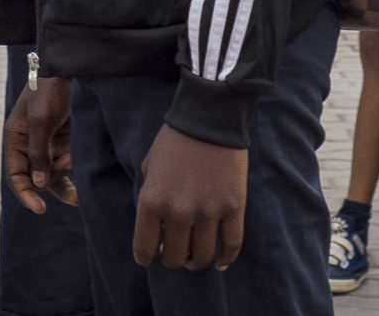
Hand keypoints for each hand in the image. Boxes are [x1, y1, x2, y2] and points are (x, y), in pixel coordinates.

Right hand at [5, 76, 77, 213]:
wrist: (68, 69)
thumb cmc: (47, 90)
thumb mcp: (41, 120)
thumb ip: (39, 152)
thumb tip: (39, 184)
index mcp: (15, 139)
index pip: (16, 175)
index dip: (26, 194)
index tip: (39, 208)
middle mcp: (29, 145)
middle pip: (36, 178)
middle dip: (52, 188)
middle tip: (73, 196)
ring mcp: (47, 143)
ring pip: (53, 173)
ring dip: (65, 181)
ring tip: (79, 186)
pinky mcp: (64, 140)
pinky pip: (66, 162)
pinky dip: (73, 168)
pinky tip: (81, 167)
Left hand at [133, 124, 247, 271]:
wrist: (210, 116)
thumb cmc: (174, 139)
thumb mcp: (149, 167)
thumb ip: (150, 198)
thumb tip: (158, 230)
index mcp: (152, 201)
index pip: (144, 249)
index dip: (147, 257)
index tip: (152, 255)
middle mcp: (178, 211)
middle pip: (176, 258)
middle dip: (174, 259)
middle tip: (177, 251)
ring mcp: (208, 211)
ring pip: (203, 256)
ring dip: (197, 261)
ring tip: (196, 257)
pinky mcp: (234, 207)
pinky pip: (231, 245)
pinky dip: (226, 258)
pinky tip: (220, 261)